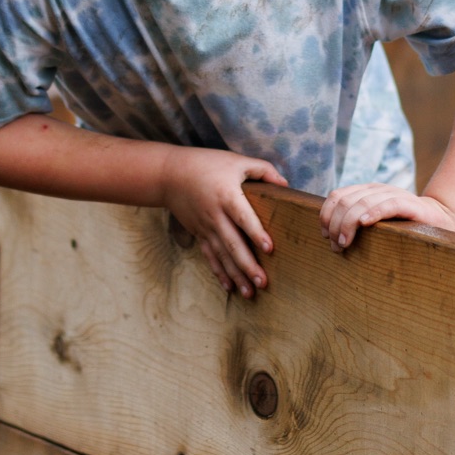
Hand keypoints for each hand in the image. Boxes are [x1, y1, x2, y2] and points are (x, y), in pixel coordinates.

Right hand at [161, 149, 286, 297]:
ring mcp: (205, 227)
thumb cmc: (207, 164)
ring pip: (222, 255)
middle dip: (247, 265)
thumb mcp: (236, 161)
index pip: (243, 217)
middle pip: (232, 244)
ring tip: (250, 293)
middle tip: (263, 282)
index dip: (256, 233)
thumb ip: (263, 170)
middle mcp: (215, 215)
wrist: (169, 174)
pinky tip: (229, 287)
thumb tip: (285, 185)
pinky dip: (219, 272)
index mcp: (227, 195)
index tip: (269, 249)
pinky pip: (210, 256)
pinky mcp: (199, 233)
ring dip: (236, 275)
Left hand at [319, 183, 454, 250]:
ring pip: (361, 202)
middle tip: (335, 246)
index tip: (325, 235)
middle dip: (335, 225)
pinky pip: (388, 204)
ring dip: (348, 224)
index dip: (326, 215)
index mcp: (366, 191)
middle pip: (345, 201)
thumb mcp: (375, 222)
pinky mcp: (409, 204)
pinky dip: (373, 212)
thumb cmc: (404, 226)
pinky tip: (364, 223)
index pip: (337, 196)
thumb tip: (328, 235)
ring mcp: (393, 195)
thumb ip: (355, 222)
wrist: (441, 220)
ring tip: (344, 243)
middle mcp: (377, 189)